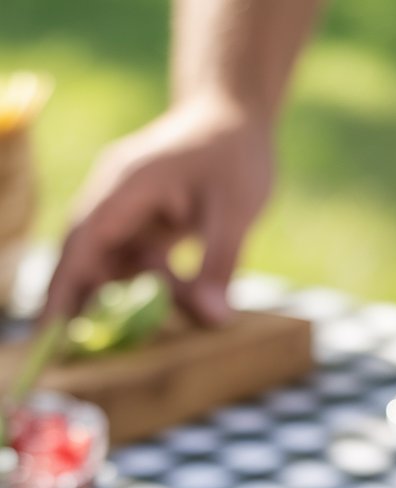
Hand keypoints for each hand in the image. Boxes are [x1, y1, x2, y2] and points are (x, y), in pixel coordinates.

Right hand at [43, 94, 271, 323]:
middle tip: (71, 356)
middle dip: (75, 304)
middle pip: (83, 257)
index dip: (65, 287)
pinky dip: (136, 292)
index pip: (84, 241)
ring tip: (115, 344)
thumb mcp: (236, 210)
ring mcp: (124, 211)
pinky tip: (149, 318)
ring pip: (107, 266)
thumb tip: (214, 319)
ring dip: (112, 302)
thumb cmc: (235, 154)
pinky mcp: (139, 224)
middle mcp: (114, 198)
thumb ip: (220, 264)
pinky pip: (128, 266)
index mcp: (126, 185)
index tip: (51, 329)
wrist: (234, 116)